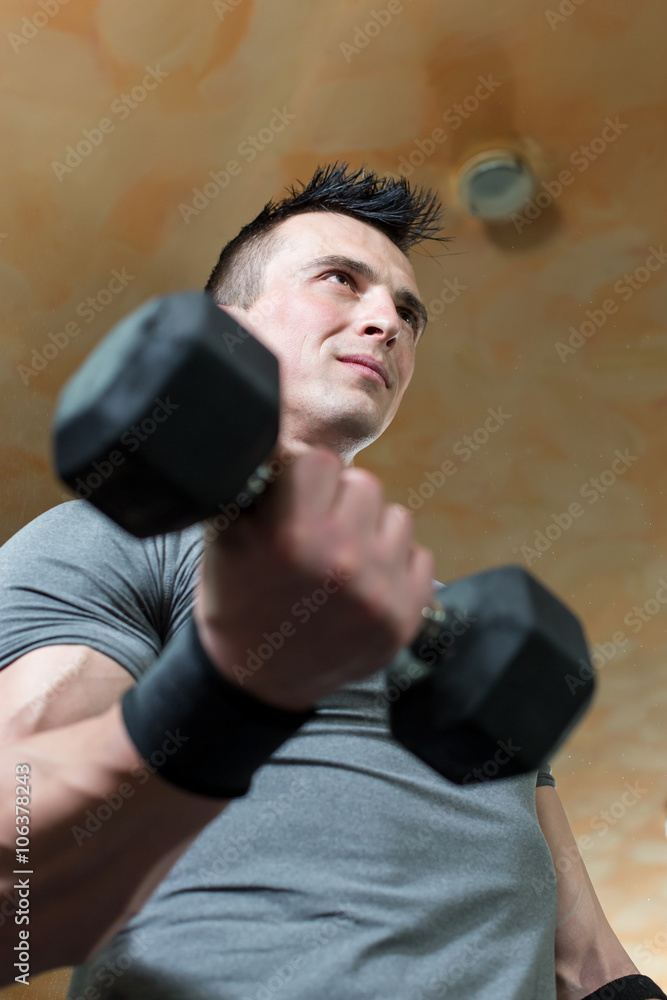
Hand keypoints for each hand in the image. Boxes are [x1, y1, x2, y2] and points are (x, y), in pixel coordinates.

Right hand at [193, 447, 434, 710]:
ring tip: (343, 558)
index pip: (320, 462)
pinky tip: (365, 583)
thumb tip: (281, 436)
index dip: (305, 477)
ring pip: (397, 517)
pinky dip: (396, 565)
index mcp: (292, 537)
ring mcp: (379, 592)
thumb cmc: (238, 599)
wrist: (256, 680)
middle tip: (319, 531)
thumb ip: (255, 484)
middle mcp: (342, 561)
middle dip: (341, 501)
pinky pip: (420, 556)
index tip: (296, 498)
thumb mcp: (226, 538)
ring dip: (372, 531)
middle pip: (364, 484)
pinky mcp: (405, 617)